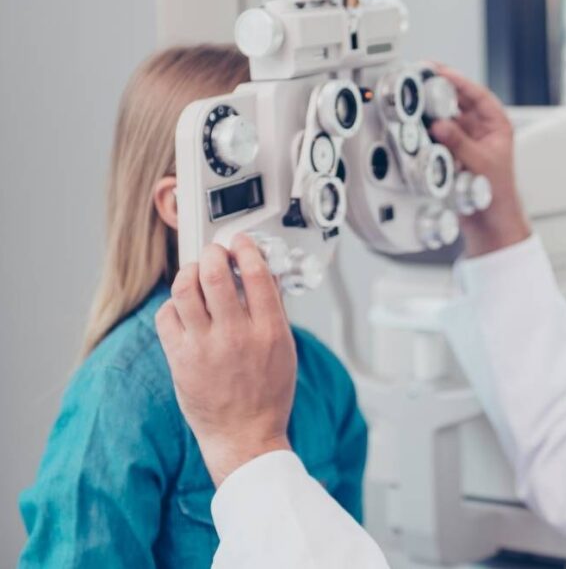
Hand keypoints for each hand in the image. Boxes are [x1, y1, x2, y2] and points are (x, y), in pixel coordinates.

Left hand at [155, 233, 296, 486]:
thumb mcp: (285, 349)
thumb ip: (274, 311)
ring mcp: (204, 347)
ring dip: (189, 272)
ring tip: (194, 273)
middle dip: (212, 253)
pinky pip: (166, 316)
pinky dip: (173, 304)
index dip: (245, 249)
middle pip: (214, 274)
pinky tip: (183, 306)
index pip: (255, 274)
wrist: (245, 436)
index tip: (239, 243)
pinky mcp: (180, 359)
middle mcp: (236, 335)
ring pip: (184, 290)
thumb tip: (264, 277)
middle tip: (213, 253)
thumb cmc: (268, 396)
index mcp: (268, 331)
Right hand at [429, 64, 531, 256]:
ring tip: (414, 97)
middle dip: (440, 89)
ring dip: (432, 108)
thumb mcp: (481, 164)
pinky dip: (427, 129)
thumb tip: (440, 125)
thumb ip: (460, 143)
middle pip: (458, 101)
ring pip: (446, 116)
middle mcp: (481, 130)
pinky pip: (437, 135)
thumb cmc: (498, 194)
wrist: (490, 221)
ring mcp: (466, 140)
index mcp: (497, 125)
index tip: (440, 71)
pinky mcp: (452, 152)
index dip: (459, 81)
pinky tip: (415, 122)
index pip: (478, 95)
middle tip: (421, 77)